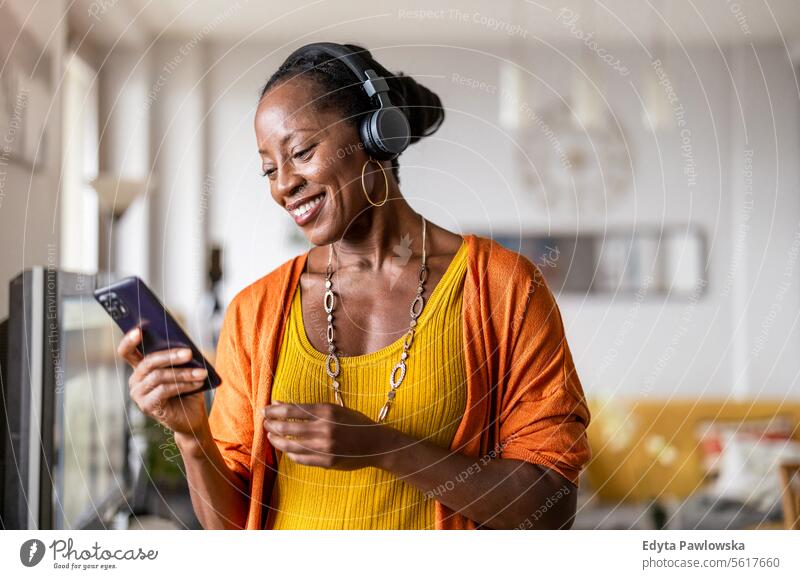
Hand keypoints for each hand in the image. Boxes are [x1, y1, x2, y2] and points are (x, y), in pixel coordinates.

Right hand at [117, 327, 209, 435]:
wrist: (191, 417)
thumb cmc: (187, 390)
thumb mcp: (183, 370)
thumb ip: (178, 358)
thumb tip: (184, 346)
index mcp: (141, 368)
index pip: (127, 352)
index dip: (130, 340)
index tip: (139, 330)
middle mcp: (135, 380)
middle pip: (149, 362)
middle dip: (170, 356)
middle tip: (189, 353)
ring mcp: (138, 394)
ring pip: (159, 376)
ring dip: (184, 373)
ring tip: (202, 373)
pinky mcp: (147, 406)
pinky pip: (164, 390)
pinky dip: (184, 385)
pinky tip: (197, 383)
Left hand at [261, 402, 394, 469]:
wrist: (376, 443)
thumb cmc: (355, 423)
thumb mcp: (334, 409)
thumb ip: (308, 408)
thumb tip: (280, 404)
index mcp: (327, 411)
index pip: (292, 410)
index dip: (275, 410)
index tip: (265, 409)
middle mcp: (324, 429)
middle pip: (288, 427)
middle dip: (272, 424)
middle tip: (264, 422)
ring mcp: (325, 447)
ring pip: (291, 445)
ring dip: (277, 440)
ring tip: (271, 435)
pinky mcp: (327, 462)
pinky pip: (301, 459)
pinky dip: (290, 454)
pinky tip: (286, 449)